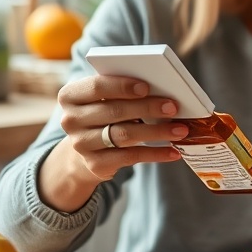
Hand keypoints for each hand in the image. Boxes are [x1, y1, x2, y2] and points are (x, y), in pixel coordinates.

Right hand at [55, 74, 188, 176]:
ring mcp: (81, 144)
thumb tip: (162, 88)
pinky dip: (156, 154)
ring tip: (181, 129)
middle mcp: (70, 120)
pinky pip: (130, 157)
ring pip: (125, 135)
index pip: (97, 86)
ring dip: (157, 132)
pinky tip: (174, 151)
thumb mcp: (104, 98)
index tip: (147, 86)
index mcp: (71, 96)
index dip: (122, 86)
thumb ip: (122, 90)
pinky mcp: (95, 164)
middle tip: (173, 106)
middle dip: (148, 108)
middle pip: (115, 111)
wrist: (85, 148)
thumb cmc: (103, 113)